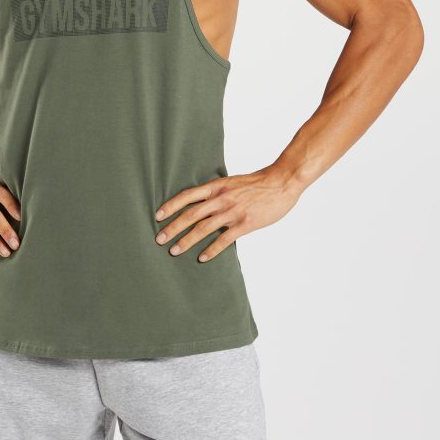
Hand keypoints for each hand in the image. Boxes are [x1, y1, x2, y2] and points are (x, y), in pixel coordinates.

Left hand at [154, 169, 301, 261]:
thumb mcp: (231, 182)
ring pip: (204, 228)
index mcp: (217, 186)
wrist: (281, 182)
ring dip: (187, 240)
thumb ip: (217, 192)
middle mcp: (221, 198)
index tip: (158, 216)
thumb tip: (201, 204)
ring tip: (174, 251)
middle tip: (159, 239)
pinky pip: (224, 239)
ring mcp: (232, 211)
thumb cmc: (257, 183)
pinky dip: (211, 250)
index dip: (171, 205)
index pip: (187, 196)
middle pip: (191, 214)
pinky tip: (202, 258)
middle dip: (173, 227)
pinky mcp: (245, 223)